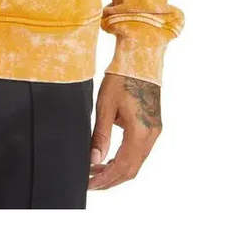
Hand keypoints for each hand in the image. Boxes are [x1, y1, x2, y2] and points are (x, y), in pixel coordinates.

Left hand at [89, 73, 161, 189]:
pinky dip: (124, 159)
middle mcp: (151, 135)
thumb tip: (93, 161)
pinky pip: (139, 151)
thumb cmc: (121, 78)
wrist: (140, 59)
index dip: (105, 179)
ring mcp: (154, 131)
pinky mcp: (153, 126)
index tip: (89, 185)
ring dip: (117, 170)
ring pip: (136, 162)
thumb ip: (100, 136)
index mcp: (140, 132)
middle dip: (110, 179)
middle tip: (90, 183)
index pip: (123, 167)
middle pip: (131, 169)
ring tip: (95, 172)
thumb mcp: (105, 106)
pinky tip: (108, 158)